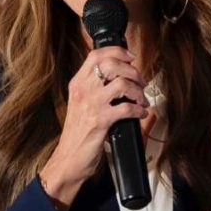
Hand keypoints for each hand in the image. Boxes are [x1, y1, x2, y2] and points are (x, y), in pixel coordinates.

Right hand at [39, 46, 149, 210]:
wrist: (69, 159)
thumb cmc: (78, 133)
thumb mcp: (81, 103)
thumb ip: (95, 88)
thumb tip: (120, 76)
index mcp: (77, 83)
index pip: (96, 55)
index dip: (117, 51)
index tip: (131, 57)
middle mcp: (83, 90)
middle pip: (111, 64)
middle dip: (133, 70)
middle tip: (140, 81)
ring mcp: (91, 105)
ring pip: (122, 83)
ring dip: (138, 91)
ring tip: (141, 100)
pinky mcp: (100, 121)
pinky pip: (127, 108)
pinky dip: (139, 110)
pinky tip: (140, 114)